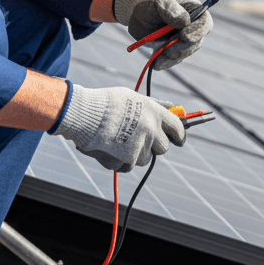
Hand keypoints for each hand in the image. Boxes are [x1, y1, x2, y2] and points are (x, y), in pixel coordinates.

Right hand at [50, 84, 184, 171]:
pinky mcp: (127, 160)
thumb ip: (155, 104)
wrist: (84, 114)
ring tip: (117, 140)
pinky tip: (109, 148)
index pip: (178, 128)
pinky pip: (128, 166)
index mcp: (154, 113)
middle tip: (139, 140)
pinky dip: (119, 161)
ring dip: (134, 154)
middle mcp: (151, 130)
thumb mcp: (134, 98)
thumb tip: (175, 106)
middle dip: (154, 146)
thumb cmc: (107, 103)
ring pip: (145, 159)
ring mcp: (140, 146)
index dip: (179, 135)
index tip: (178, 140)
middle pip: (163, 148)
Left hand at [113, 0, 212, 68]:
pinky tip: (156, 64)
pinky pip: (173, 59)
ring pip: (184, 53)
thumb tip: (185, 21)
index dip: (197, 31)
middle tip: (169, 52)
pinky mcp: (173, 49)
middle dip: (183, 49)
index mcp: (195, 11)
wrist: (138, 12)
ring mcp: (183, 40)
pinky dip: (165, 63)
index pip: (205, 23)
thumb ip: (171, 9)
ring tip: (158, 60)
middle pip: (196, 42)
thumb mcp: (160, 1)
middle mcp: (193, 27)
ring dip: (173, 58)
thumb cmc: (152, 1)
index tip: (183, 36)